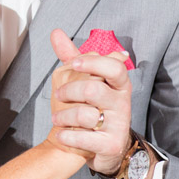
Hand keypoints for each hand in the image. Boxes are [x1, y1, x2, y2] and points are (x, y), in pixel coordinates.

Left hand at [48, 29, 132, 174]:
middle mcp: (122, 103)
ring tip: (57, 118)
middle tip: (58, 95)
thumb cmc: (89, 107)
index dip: (94, 63)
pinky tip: (62, 134)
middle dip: (69, 91)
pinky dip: (67, 136)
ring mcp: (118, 125)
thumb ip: (72, 58)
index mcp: (117, 84)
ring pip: (85, 114)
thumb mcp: (83, 80)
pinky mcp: (111, 144)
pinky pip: (85, 138)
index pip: (114, 67)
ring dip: (64, 115)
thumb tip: (56, 33)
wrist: (97, 145)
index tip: (75, 62)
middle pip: (93, 89)